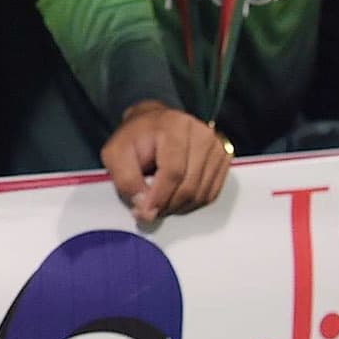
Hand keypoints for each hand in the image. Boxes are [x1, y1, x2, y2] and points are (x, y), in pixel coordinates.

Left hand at [100, 103, 230, 226]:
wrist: (153, 125)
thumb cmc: (134, 139)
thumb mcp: (115, 154)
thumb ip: (126, 180)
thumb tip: (144, 208)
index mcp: (175, 126)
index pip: (173, 171)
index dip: (159, 197)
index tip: (145, 213)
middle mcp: (202, 134)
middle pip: (190, 185)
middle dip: (168, 205)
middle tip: (149, 212)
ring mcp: (217, 146)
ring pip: (202, 193)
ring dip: (179, 207)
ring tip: (160, 204)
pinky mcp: (223, 159)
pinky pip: (211, 193)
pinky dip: (192, 203)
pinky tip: (175, 199)